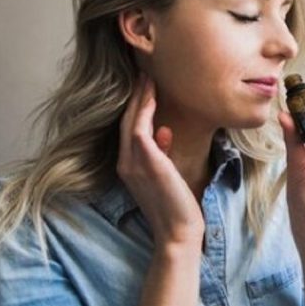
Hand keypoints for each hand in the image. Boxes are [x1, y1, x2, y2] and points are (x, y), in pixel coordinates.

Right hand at [116, 73, 204, 247]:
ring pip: (131, 121)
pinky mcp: (146, 161)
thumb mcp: (166, 174)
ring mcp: (133, 163)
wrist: (179, 231)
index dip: (134, 107)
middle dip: (134, 97)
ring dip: (139, 98)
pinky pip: (140, 128)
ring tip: (147, 78)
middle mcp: (125, 163)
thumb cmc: (177, 206)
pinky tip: (152, 94)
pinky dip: (145, 110)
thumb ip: (162, 152)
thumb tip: (164, 130)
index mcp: (128, 167)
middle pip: (126, 121)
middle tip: (142, 74)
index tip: (144, 87)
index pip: (128, 130)